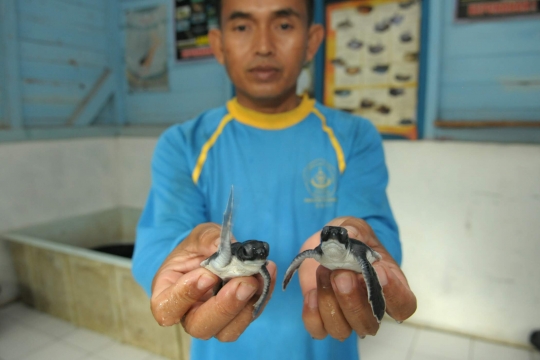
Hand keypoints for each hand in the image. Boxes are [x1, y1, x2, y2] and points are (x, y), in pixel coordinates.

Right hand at [150, 223, 276, 341]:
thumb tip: (223, 247)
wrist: (213, 252)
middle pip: (200, 326)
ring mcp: (213, 319)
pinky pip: (249, 317)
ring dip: (246, 306)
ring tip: (258, 277)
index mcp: (167, 292)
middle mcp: (188, 313)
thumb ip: (208, 239)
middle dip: (224, 307)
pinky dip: (261, 297)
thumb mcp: (199, 235)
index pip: (166, 307)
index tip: (207, 275)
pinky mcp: (236, 317)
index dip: (185, 296)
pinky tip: (267, 275)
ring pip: (227, 331)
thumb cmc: (198, 246)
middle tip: (244, 282)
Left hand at [298, 217, 416, 339]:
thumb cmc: (351, 239)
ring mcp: (347, 317)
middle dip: (353, 299)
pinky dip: (313, 314)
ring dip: (330, 302)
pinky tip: (312, 293)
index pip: (404, 305)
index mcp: (391, 286)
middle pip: (370, 324)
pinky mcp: (323, 317)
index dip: (394, 294)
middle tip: (341, 273)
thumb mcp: (356, 227)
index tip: (380, 272)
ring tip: (324, 272)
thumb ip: (355, 231)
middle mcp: (371, 308)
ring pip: (343, 330)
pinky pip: (318, 329)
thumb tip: (349, 236)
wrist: (328, 246)